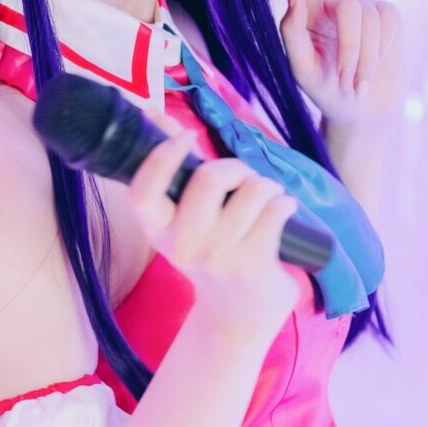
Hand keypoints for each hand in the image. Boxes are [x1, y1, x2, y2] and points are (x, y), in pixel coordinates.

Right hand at [124, 111, 299, 337]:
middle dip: (234, 167)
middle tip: (243, 179)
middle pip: (208, 179)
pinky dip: (285, 203)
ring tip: (267, 198)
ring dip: (266, 186)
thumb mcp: (184, 218)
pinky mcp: (253, 265)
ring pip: (251, 191)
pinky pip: (275, 211)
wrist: (238, 314)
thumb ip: (171, 167)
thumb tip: (151, 112)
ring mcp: (219, 257)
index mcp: (158, 232)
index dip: (161, 158)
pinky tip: (283, 212)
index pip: (142, 193)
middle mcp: (184, 246)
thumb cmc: (211, 253)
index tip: (184, 139)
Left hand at [279, 0, 403, 133]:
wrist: (360, 112)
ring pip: (369, 15)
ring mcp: (362, 8)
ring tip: (358, 85)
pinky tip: (374, 69)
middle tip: (346, 82)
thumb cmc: (325, 90)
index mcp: (306, 13)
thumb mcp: (302, 69)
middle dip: (350, 46)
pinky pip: (389, 17)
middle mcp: (333, 4)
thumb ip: (292, 31)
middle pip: (344, 3)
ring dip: (366, 57)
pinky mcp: (387, 15)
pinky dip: (382, 48)